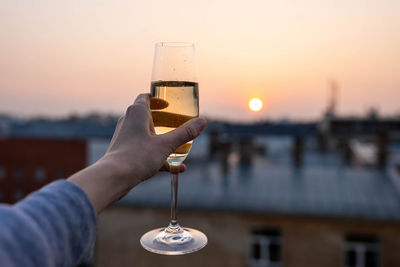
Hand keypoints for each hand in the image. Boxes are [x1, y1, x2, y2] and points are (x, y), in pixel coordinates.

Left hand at [68, 93, 206, 212]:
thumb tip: (203, 122)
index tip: (170, 104)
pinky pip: (145, 150)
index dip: (159, 99)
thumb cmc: (137, 157)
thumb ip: (185, 133)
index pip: (146, 97)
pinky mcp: (125, 152)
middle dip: (165, 121)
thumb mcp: (166, 144)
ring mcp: (126, 137)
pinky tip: (177, 168)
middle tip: (179, 124)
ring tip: (180, 147)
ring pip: (148, 135)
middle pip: (149, 116)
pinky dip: (159, 156)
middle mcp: (128, 122)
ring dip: (163, 139)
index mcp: (137, 113)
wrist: (113, 178)